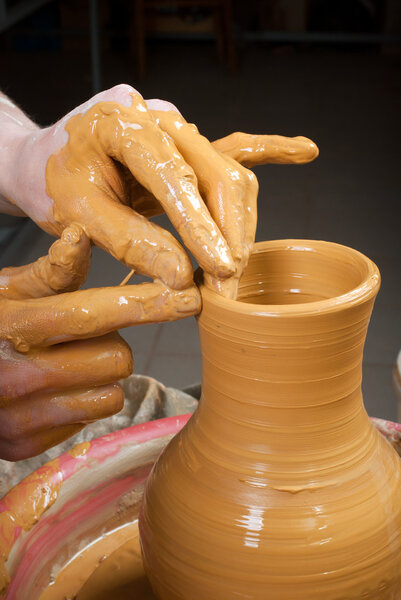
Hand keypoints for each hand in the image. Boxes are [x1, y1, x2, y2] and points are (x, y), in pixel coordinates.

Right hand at [0, 224, 199, 460]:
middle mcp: (18, 374)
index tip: (188, 297)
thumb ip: (49, 273)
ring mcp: (19, 416)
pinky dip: (81, 403)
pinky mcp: (23, 445)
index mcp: (16, 325)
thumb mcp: (4, 291)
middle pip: (117, 359)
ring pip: (110, 395)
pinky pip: (88, 420)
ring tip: (68, 364)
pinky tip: (53, 390)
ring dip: (101, 377)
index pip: (94, 313)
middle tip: (84, 338)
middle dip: (112, 345)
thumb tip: (79, 238)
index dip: (147, 304)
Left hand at [2, 85, 317, 296]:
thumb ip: (131, 242)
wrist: (43, 158)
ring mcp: (178, 126)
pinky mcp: (187, 144)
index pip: (175, 176)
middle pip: (218, 172)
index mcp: (122, 123)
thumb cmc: (53, 183)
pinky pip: (234, 148)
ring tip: (234, 270)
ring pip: (230, 172)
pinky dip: (269, 153)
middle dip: (230, 234)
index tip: (223, 270)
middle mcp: (158, 116)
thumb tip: (182, 277)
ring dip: (240, 225)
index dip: (202, 227)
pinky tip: (303, 152)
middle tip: (229, 285)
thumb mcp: (77, 216)